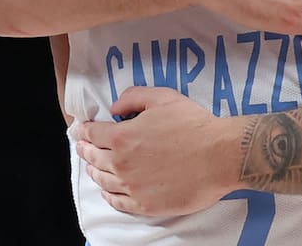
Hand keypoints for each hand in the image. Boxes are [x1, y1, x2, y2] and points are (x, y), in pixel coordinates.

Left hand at [77, 86, 231, 216]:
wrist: (220, 156)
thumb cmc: (194, 125)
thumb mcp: (164, 98)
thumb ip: (135, 97)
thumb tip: (115, 107)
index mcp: (122, 137)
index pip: (94, 134)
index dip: (85, 130)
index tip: (82, 130)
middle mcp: (121, 164)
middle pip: (94, 158)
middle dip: (85, 150)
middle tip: (82, 146)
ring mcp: (131, 187)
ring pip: (103, 180)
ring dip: (94, 171)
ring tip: (92, 167)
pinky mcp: (144, 205)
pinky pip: (117, 202)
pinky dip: (108, 194)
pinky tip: (107, 190)